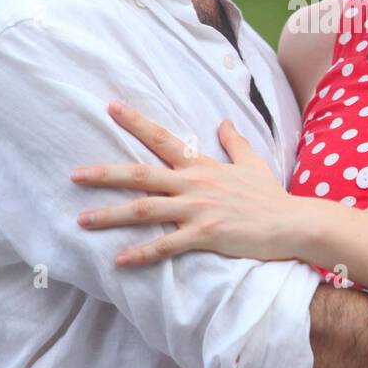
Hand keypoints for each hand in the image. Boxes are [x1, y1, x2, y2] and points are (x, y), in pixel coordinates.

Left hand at [71, 101, 299, 264]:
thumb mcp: (252, 162)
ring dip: (111, 215)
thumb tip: (222, 121)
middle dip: (105, 174)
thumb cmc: (270, 196)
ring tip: (82, 219)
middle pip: (141, 175)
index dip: (135, 122)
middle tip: (74, 174)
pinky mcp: (206, 236)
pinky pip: (167, 245)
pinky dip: (142, 253)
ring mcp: (199, 210)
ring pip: (146, 210)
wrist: (293, 223)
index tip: (110, 107)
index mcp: (202, 166)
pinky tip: (118, 260)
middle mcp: (195, 184)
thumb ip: (234, 141)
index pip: (162, 138)